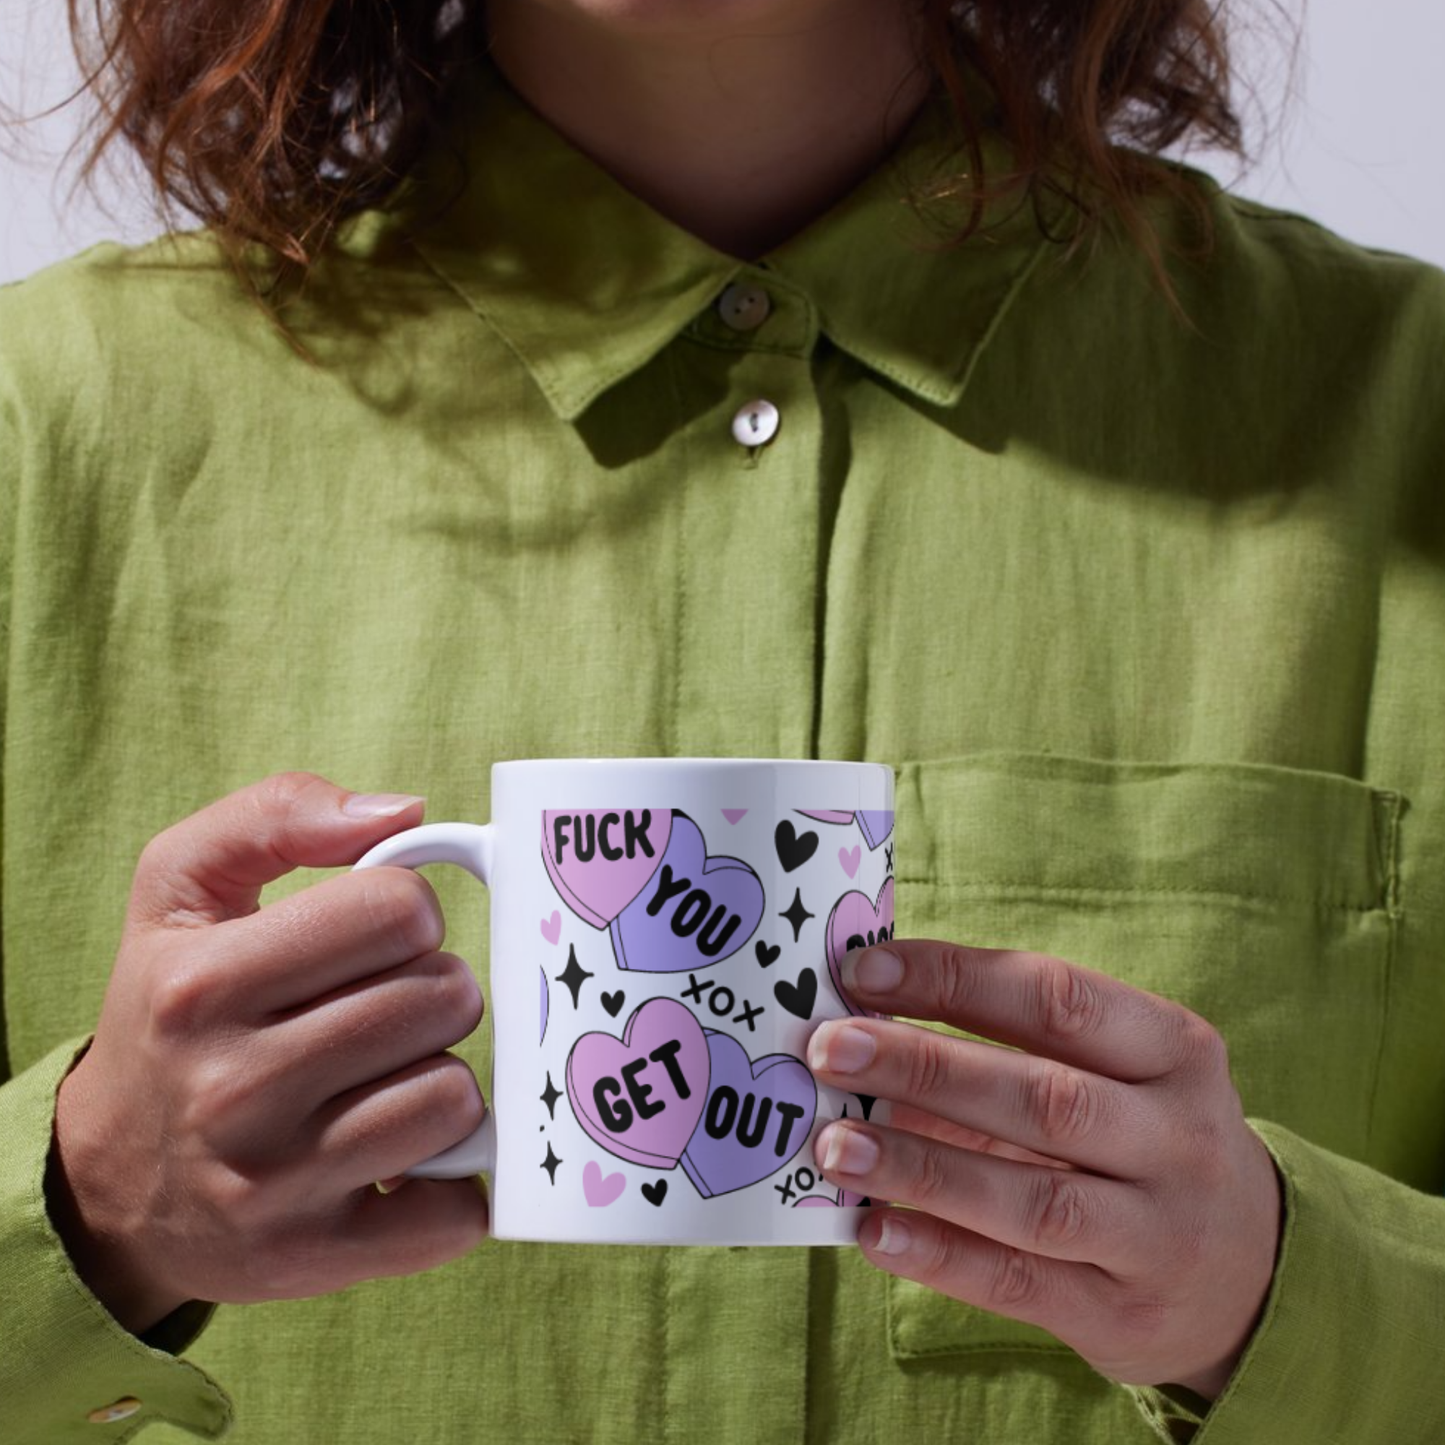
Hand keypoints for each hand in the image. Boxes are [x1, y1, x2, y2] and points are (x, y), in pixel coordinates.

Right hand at [49, 773, 488, 1334]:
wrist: (109, 1182)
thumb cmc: (170, 1012)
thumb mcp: (180, 888)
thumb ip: (276, 815)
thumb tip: (402, 814)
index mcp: (202, 984)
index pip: (397, 910)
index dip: (408, 913)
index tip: (380, 936)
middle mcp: (231, 1087)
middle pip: (442, 998)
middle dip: (435, 991)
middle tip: (387, 1010)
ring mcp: (275, 1184)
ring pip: (456, 1096)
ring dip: (443, 1078)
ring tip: (389, 1078)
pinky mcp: (315, 1258)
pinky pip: (456, 1212)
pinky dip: (455, 1181)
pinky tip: (405, 1157)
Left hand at [807, 941, 1281, 1399]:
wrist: (1253, 1270)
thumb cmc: (1142, 1136)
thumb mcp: (1120, 1072)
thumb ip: (1015, 1043)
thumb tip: (873, 1017)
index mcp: (1174, 1050)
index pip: (1056, 998)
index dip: (955, 979)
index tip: (865, 969)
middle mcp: (1178, 1139)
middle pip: (1042, 1097)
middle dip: (925, 1068)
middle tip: (832, 1049)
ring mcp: (1158, 1234)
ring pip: (1031, 1198)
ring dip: (922, 1167)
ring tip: (835, 1146)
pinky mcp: (1123, 1313)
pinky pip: (1018, 1281)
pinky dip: (939, 1256)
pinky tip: (872, 1230)